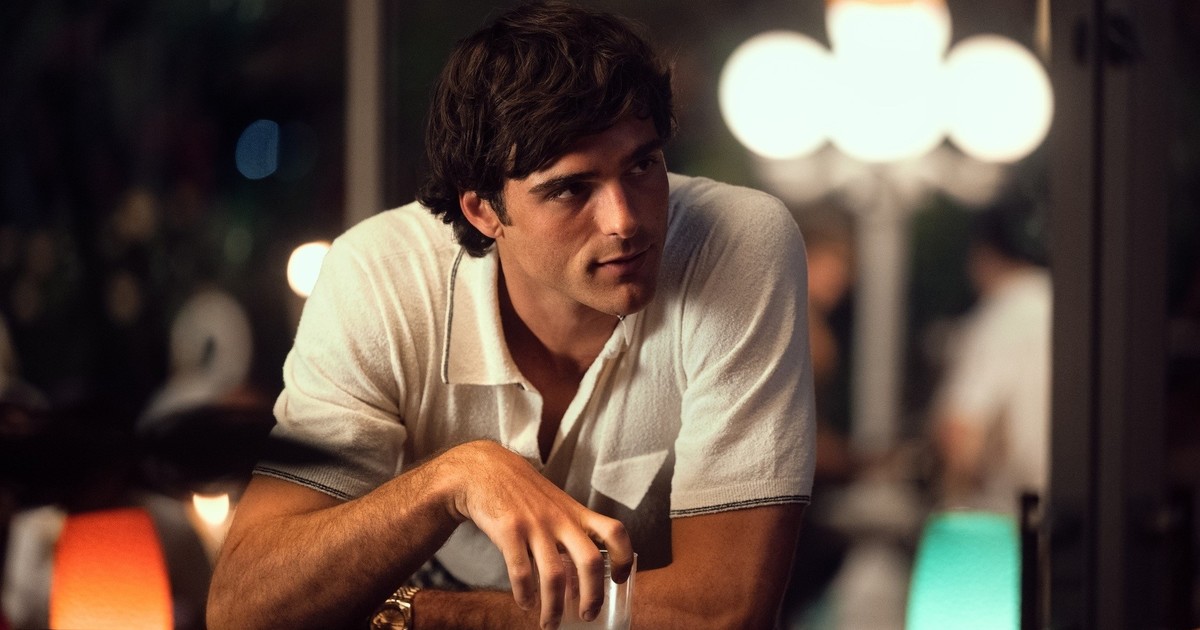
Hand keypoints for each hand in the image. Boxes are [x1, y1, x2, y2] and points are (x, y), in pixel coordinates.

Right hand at [442, 440, 632, 628]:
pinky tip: (526, 603)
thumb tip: (583, 570)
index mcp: (575, 513)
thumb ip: (570, 528)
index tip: (619, 579)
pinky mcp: (509, 530)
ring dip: (554, 607)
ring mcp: (535, 525)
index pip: (614, 531)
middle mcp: (560, 519)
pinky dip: (525, 594)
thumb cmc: (522, 492)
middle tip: (589, 615)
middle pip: (590, 561)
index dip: (623, 557)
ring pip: (555, 576)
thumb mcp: (555, 503)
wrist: (484, 470)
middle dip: (593, 595)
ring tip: (551, 624)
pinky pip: (521, 571)